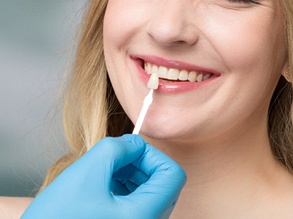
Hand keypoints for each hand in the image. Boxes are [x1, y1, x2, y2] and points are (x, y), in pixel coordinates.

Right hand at [21, 134, 185, 218]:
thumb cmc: (58, 215)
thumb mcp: (89, 170)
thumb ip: (118, 147)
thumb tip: (135, 143)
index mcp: (143, 215)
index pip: (173, 175)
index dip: (153, 155)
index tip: (132, 149)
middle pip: (163, 183)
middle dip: (140, 163)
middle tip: (117, 157)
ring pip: (150, 191)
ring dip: (132, 174)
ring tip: (107, 171)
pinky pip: (138, 202)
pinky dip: (125, 186)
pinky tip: (105, 183)